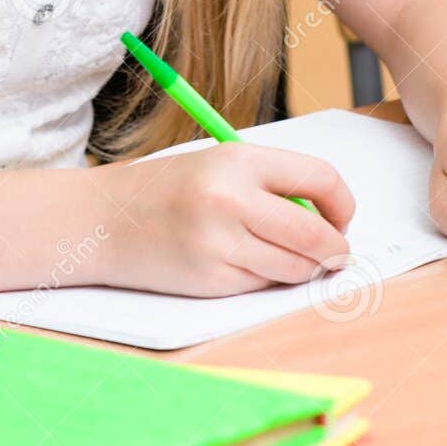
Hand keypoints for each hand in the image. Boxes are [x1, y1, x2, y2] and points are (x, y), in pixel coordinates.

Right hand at [97, 144, 355, 296]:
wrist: (103, 220)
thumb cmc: (168, 189)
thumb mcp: (219, 165)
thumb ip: (271, 185)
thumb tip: (330, 219)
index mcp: (238, 160)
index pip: (320, 178)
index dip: (342, 203)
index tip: (342, 217)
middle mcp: (231, 201)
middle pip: (315, 235)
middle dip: (336, 249)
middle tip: (337, 252)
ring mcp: (220, 245)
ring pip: (295, 268)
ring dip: (306, 268)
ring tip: (290, 257)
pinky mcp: (210, 282)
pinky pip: (262, 285)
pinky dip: (267, 278)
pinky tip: (245, 263)